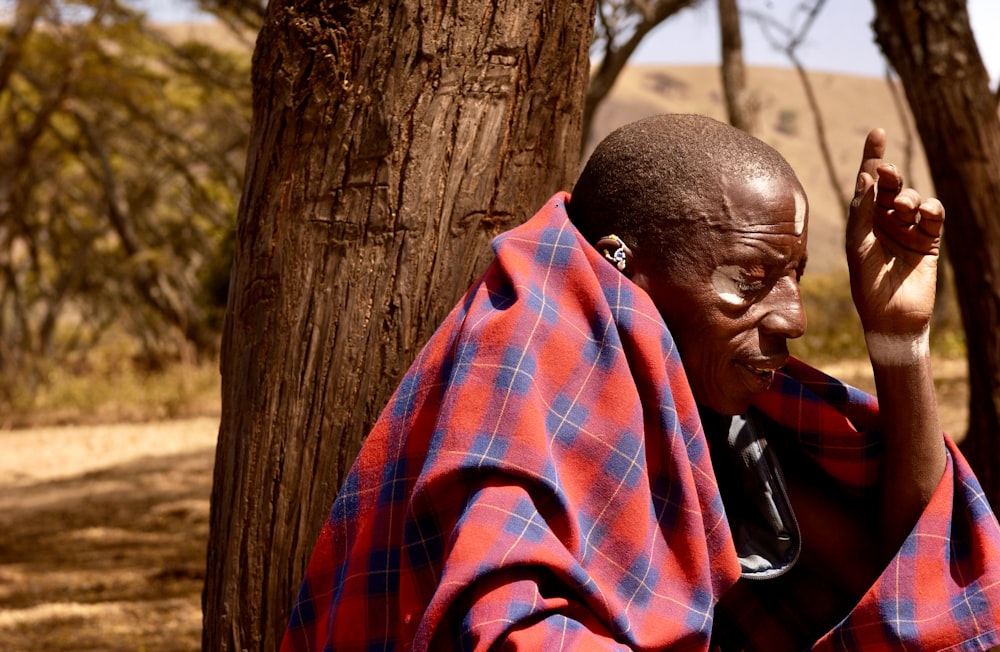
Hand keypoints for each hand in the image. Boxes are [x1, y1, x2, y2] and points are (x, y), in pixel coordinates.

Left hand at [847, 128, 943, 336]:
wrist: (890, 315)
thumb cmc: (866, 282)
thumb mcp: (858, 245)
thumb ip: (862, 212)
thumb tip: (866, 177)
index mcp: (863, 220)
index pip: (867, 183)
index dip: (872, 157)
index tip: (877, 133)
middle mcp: (885, 220)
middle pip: (890, 186)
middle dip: (889, 175)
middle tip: (885, 172)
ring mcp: (908, 228)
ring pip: (912, 197)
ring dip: (907, 198)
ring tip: (901, 209)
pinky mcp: (929, 240)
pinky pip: (934, 214)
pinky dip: (930, 208)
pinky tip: (924, 212)